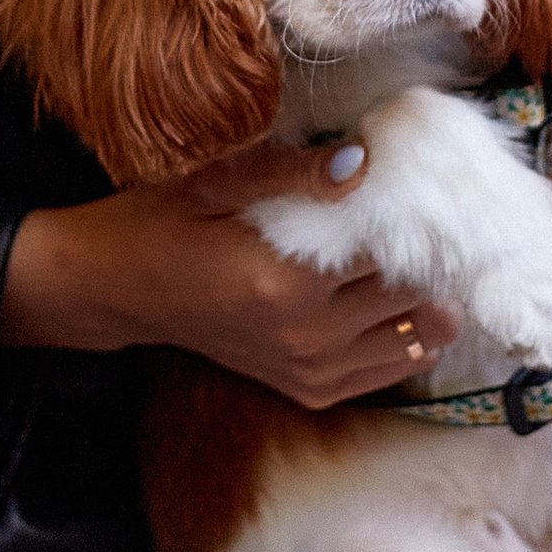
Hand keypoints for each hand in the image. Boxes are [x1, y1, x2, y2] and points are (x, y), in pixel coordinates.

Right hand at [0, 139, 460, 408]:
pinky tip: (401, 301)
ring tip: (422, 257)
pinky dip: (409, 336)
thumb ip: (290, 171)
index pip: (391, 248)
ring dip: (427, 298)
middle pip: (414, 294)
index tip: (424, 187)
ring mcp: (311, 372)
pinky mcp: (309, 390)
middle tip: (433, 217)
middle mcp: (307, 338)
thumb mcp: (215, 181)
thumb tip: (362, 161)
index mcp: (286, 283)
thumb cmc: (162, 222)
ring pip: (416, 337)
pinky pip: (390, 369)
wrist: (118, 290)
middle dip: (429, 255)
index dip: (417, 215)